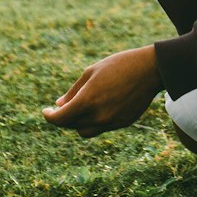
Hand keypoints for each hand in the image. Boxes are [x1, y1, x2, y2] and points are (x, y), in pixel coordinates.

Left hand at [42, 45, 162, 137]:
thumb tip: (59, 106)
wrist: (150, 70)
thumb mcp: (91, 72)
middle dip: (64, 118)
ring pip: (85, 131)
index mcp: (87, 101)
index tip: (46, 112)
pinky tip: (99, 106)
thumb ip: (73, 92)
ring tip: (80, 108)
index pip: (60, 119)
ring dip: (78, 123)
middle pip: (71, 126)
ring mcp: (112, 122)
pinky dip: (95, 121)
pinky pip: (102, 127)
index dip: (49, 117)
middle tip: (63, 106)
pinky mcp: (122, 123)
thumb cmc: (119, 65)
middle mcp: (98, 116)